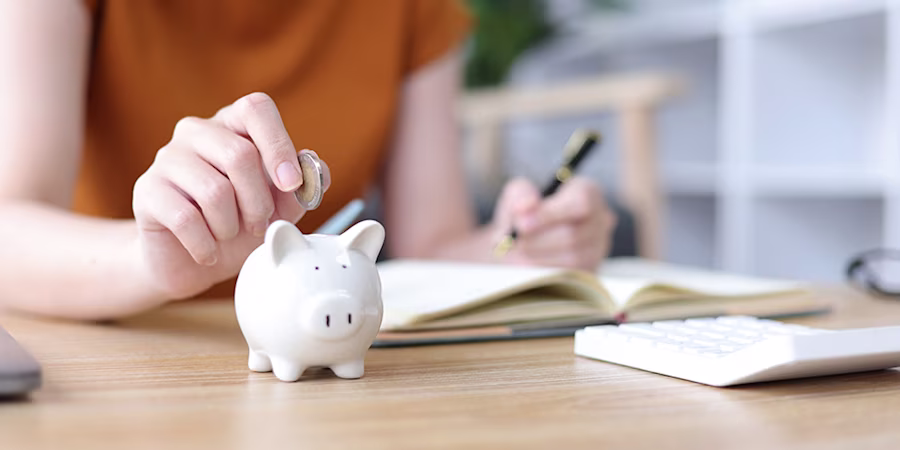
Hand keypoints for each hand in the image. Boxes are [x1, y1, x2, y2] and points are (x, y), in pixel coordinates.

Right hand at [132, 92, 328, 300]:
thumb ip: (301, 187)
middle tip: (260, 225)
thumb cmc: (238, 226)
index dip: (278, 145)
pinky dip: (206, 245)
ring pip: (214, 191)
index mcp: (232, 125)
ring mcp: (167, 158)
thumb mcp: (280, 209)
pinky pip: (185, 218)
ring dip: (232, 226)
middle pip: (239, 154)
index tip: (290, 185)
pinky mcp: (147, 190)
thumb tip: (314, 170)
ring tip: (229, 236)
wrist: (189, 262)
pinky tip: (208, 252)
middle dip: (259, 202)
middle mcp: (196, 132)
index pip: (256, 108)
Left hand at [491, 177, 616, 270]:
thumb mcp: (519, 193)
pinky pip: (569, 276)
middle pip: (573, 235)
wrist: (524, 239)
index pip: (580, 203)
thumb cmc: (526, 212)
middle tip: (511, 242)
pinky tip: (525, 263)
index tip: (521, 225)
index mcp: (588, 192)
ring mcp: (598, 248)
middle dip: (537, 241)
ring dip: (537, 257)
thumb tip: (524, 209)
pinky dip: (542, 271)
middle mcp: (601, 220)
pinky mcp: (590, 271)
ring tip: (514, 252)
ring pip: (571, 258)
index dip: (550, 215)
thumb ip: (521, 196)